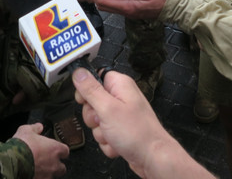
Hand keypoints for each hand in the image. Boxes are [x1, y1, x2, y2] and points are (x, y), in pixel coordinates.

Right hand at [11, 123, 68, 178]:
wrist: (13, 161)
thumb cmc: (22, 144)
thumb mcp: (26, 130)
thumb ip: (35, 128)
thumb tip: (39, 126)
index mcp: (55, 149)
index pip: (65, 151)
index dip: (60, 150)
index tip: (54, 149)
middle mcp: (54, 164)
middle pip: (62, 168)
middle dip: (56, 165)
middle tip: (47, 161)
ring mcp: (47, 175)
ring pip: (52, 176)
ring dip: (47, 173)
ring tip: (38, 169)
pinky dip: (39, 177)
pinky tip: (32, 174)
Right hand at [73, 69, 207, 177]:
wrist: (153, 158)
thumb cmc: (136, 132)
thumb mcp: (107, 108)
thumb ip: (90, 90)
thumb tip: (78, 71)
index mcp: (120, 85)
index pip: (95, 77)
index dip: (87, 90)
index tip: (86, 101)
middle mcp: (121, 98)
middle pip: (93, 102)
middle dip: (94, 118)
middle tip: (104, 121)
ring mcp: (121, 115)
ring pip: (97, 122)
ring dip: (101, 133)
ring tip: (114, 136)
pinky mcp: (121, 130)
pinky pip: (104, 134)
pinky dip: (108, 142)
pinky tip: (118, 144)